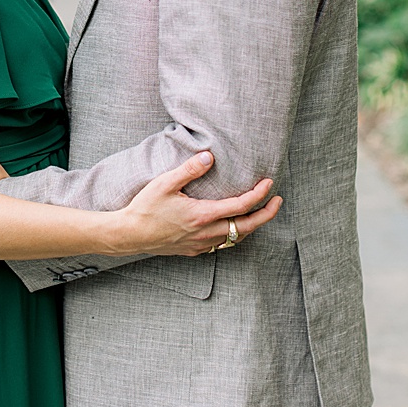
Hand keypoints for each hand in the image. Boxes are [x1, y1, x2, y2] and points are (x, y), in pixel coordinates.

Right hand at [116, 151, 281, 256]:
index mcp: (203, 214)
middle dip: (267, 214)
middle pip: (248, 226)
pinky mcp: (194, 250)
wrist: (129, 234)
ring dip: (252, 225)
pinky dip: (235, 235)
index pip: (242, 205)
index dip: (259, 194)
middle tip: (278, 201)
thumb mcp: (164, 183)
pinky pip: (223, 244)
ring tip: (258, 213)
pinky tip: (232, 227)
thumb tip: (209, 156)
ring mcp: (202, 244)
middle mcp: (207, 232)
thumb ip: (189, 170)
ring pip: (237, 238)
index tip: (269, 183)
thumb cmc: (145, 208)